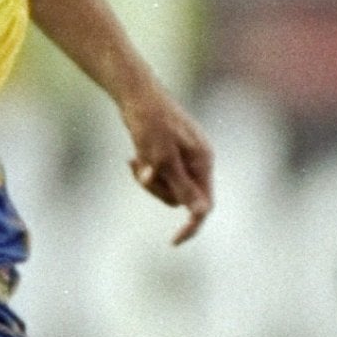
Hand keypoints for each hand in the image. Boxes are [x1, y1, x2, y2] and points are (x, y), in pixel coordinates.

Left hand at [120, 83, 214, 243]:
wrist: (136, 93)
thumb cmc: (151, 124)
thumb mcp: (164, 159)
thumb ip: (183, 186)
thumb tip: (201, 213)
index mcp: (203, 162)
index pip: (203, 205)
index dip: (191, 226)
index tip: (173, 243)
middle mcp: (197, 161)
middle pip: (181, 198)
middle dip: (159, 191)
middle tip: (142, 172)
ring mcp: (183, 157)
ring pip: (167, 187)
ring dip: (148, 181)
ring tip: (135, 159)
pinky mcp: (168, 153)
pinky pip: (158, 175)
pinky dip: (145, 171)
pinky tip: (133, 157)